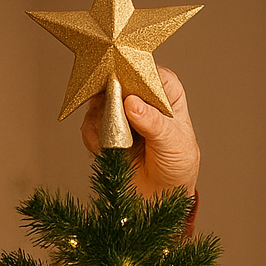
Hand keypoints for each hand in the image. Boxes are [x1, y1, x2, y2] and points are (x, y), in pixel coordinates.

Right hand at [81, 66, 200, 197]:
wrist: (160, 195)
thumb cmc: (177, 164)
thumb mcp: (173, 143)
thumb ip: (154, 123)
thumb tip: (133, 104)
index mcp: (165, 90)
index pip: (145, 69)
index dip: (132, 74)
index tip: (124, 88)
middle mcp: (140, 95)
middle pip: (117, 80)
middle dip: (112, 97)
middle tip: (114, 115)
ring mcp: (119, 110)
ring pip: (99, 101)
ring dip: (103, 121)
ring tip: (116, 140)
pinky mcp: (103, 128)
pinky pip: (89, 125)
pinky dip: (94, 137)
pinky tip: (106, 149)